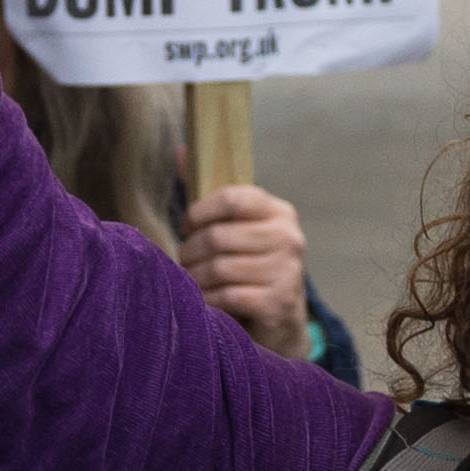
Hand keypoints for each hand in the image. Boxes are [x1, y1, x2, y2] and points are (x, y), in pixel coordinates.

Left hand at [181, 185, 312, 354]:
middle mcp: (288, 237)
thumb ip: (210, 195)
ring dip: (196, 278)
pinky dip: (209, 300)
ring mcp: (286, 271)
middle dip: (191, 252)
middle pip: (218, 236)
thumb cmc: (250, 266)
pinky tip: (206, 301)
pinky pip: (228, 296)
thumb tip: (181, 151)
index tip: (187, 227)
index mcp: (278, 211)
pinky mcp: (278, 302)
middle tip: (185, 262)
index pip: (231, 198)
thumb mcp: (236, 228)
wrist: (281, 319)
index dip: (199, 212)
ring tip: (192, 282)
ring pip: (219, 268)